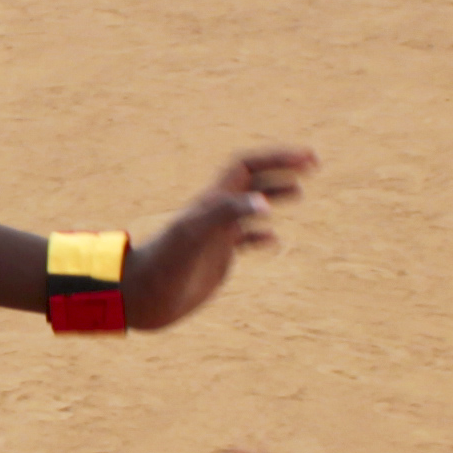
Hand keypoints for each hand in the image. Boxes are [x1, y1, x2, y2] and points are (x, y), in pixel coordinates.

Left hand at [121, 152, 311, 329]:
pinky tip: (274, 240)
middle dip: (281, 170)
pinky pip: (242, 240)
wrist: (139, 294)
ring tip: (300, 193)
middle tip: (313, 165)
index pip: (247, 166)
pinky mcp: (215, 257)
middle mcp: (214, 213)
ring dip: (274, 197)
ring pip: (249, 208)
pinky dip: (261, 236)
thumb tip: (265, 204)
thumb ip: (226, 214)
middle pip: (252, 181)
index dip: (276, 158)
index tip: (306, 158)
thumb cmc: (163, 264)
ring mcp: (216, 235)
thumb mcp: (195, 235)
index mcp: (211, 201)